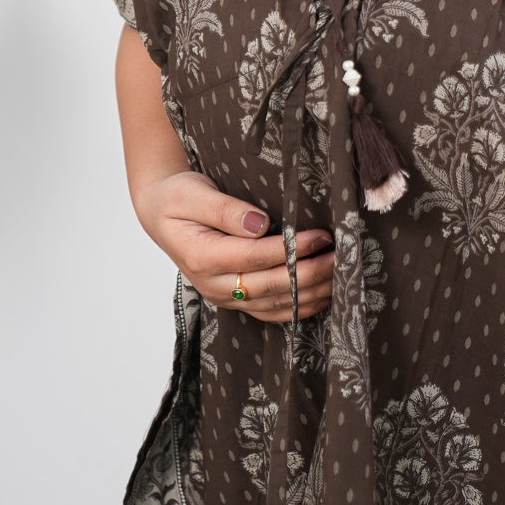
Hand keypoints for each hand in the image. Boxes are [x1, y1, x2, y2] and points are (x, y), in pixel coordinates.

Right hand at [134, 169, 334, 323]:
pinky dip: (300, 307)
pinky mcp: (235, 299)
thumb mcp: (192, 193)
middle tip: (342, 256)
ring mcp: (224, 296)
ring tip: (342, 274)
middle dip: (310, 273)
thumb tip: (259, 223)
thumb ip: (224, 208)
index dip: (290, 249)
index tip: (321, 235)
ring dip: (312, 292)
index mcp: (201, 256)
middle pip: (270, 285)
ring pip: (275, 304)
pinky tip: (325, 296)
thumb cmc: (179, 197)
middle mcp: (213, 284)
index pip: (254, 257)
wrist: (162, 214)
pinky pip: (271, 312)